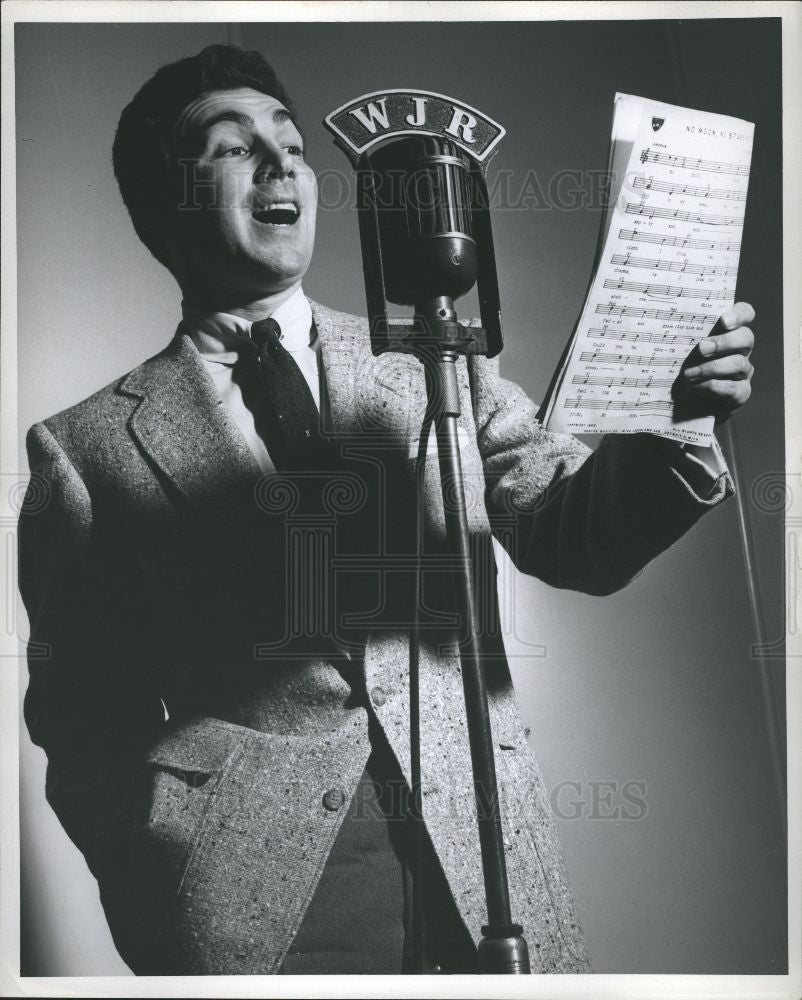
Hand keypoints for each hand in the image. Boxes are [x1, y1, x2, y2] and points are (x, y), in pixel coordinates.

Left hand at [674, 302, 754, 422]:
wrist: (680, 404)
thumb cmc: (677, 368)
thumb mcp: (675, 348)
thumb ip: (675, 333)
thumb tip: (649, 317)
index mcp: (727, 332)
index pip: (745, 313)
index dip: (739, 314)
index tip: (723, 320)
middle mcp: (740, 350)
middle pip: (746, 338)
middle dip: (724, 342)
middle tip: (701, 349)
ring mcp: (743, 372)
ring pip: (739, 364)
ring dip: (711, 368)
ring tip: (688, 374)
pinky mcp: (740, 393)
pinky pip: (733, 389)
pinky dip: (712, 387)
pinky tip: (695, 387)